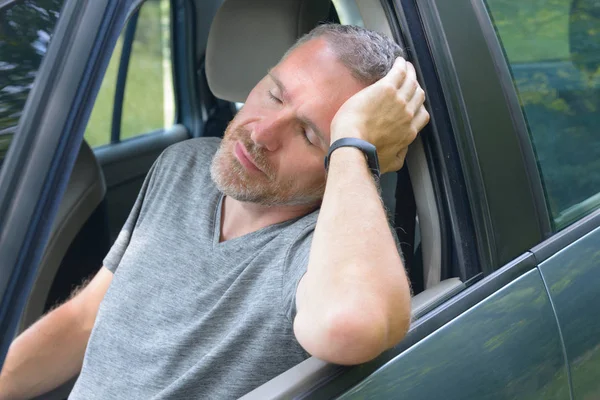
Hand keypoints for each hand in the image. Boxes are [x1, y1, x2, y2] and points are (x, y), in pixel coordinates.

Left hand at [330, 58, 429, 173]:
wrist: (353, 145)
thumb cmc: (367, 156)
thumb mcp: (391, 163)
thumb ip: (400, 155)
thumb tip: (404, 151)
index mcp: (409, 132)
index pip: (422, 115)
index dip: (418, 106)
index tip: (413, 102)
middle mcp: (408, 114)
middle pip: (418, 95)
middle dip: (415, 87)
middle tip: (410, 80)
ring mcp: (398, 100)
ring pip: (411, 81)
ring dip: (410, 72)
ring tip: (406, 66)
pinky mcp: (386, 89)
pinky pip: (399, 72)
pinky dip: (401, 65)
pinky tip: (399, 61)